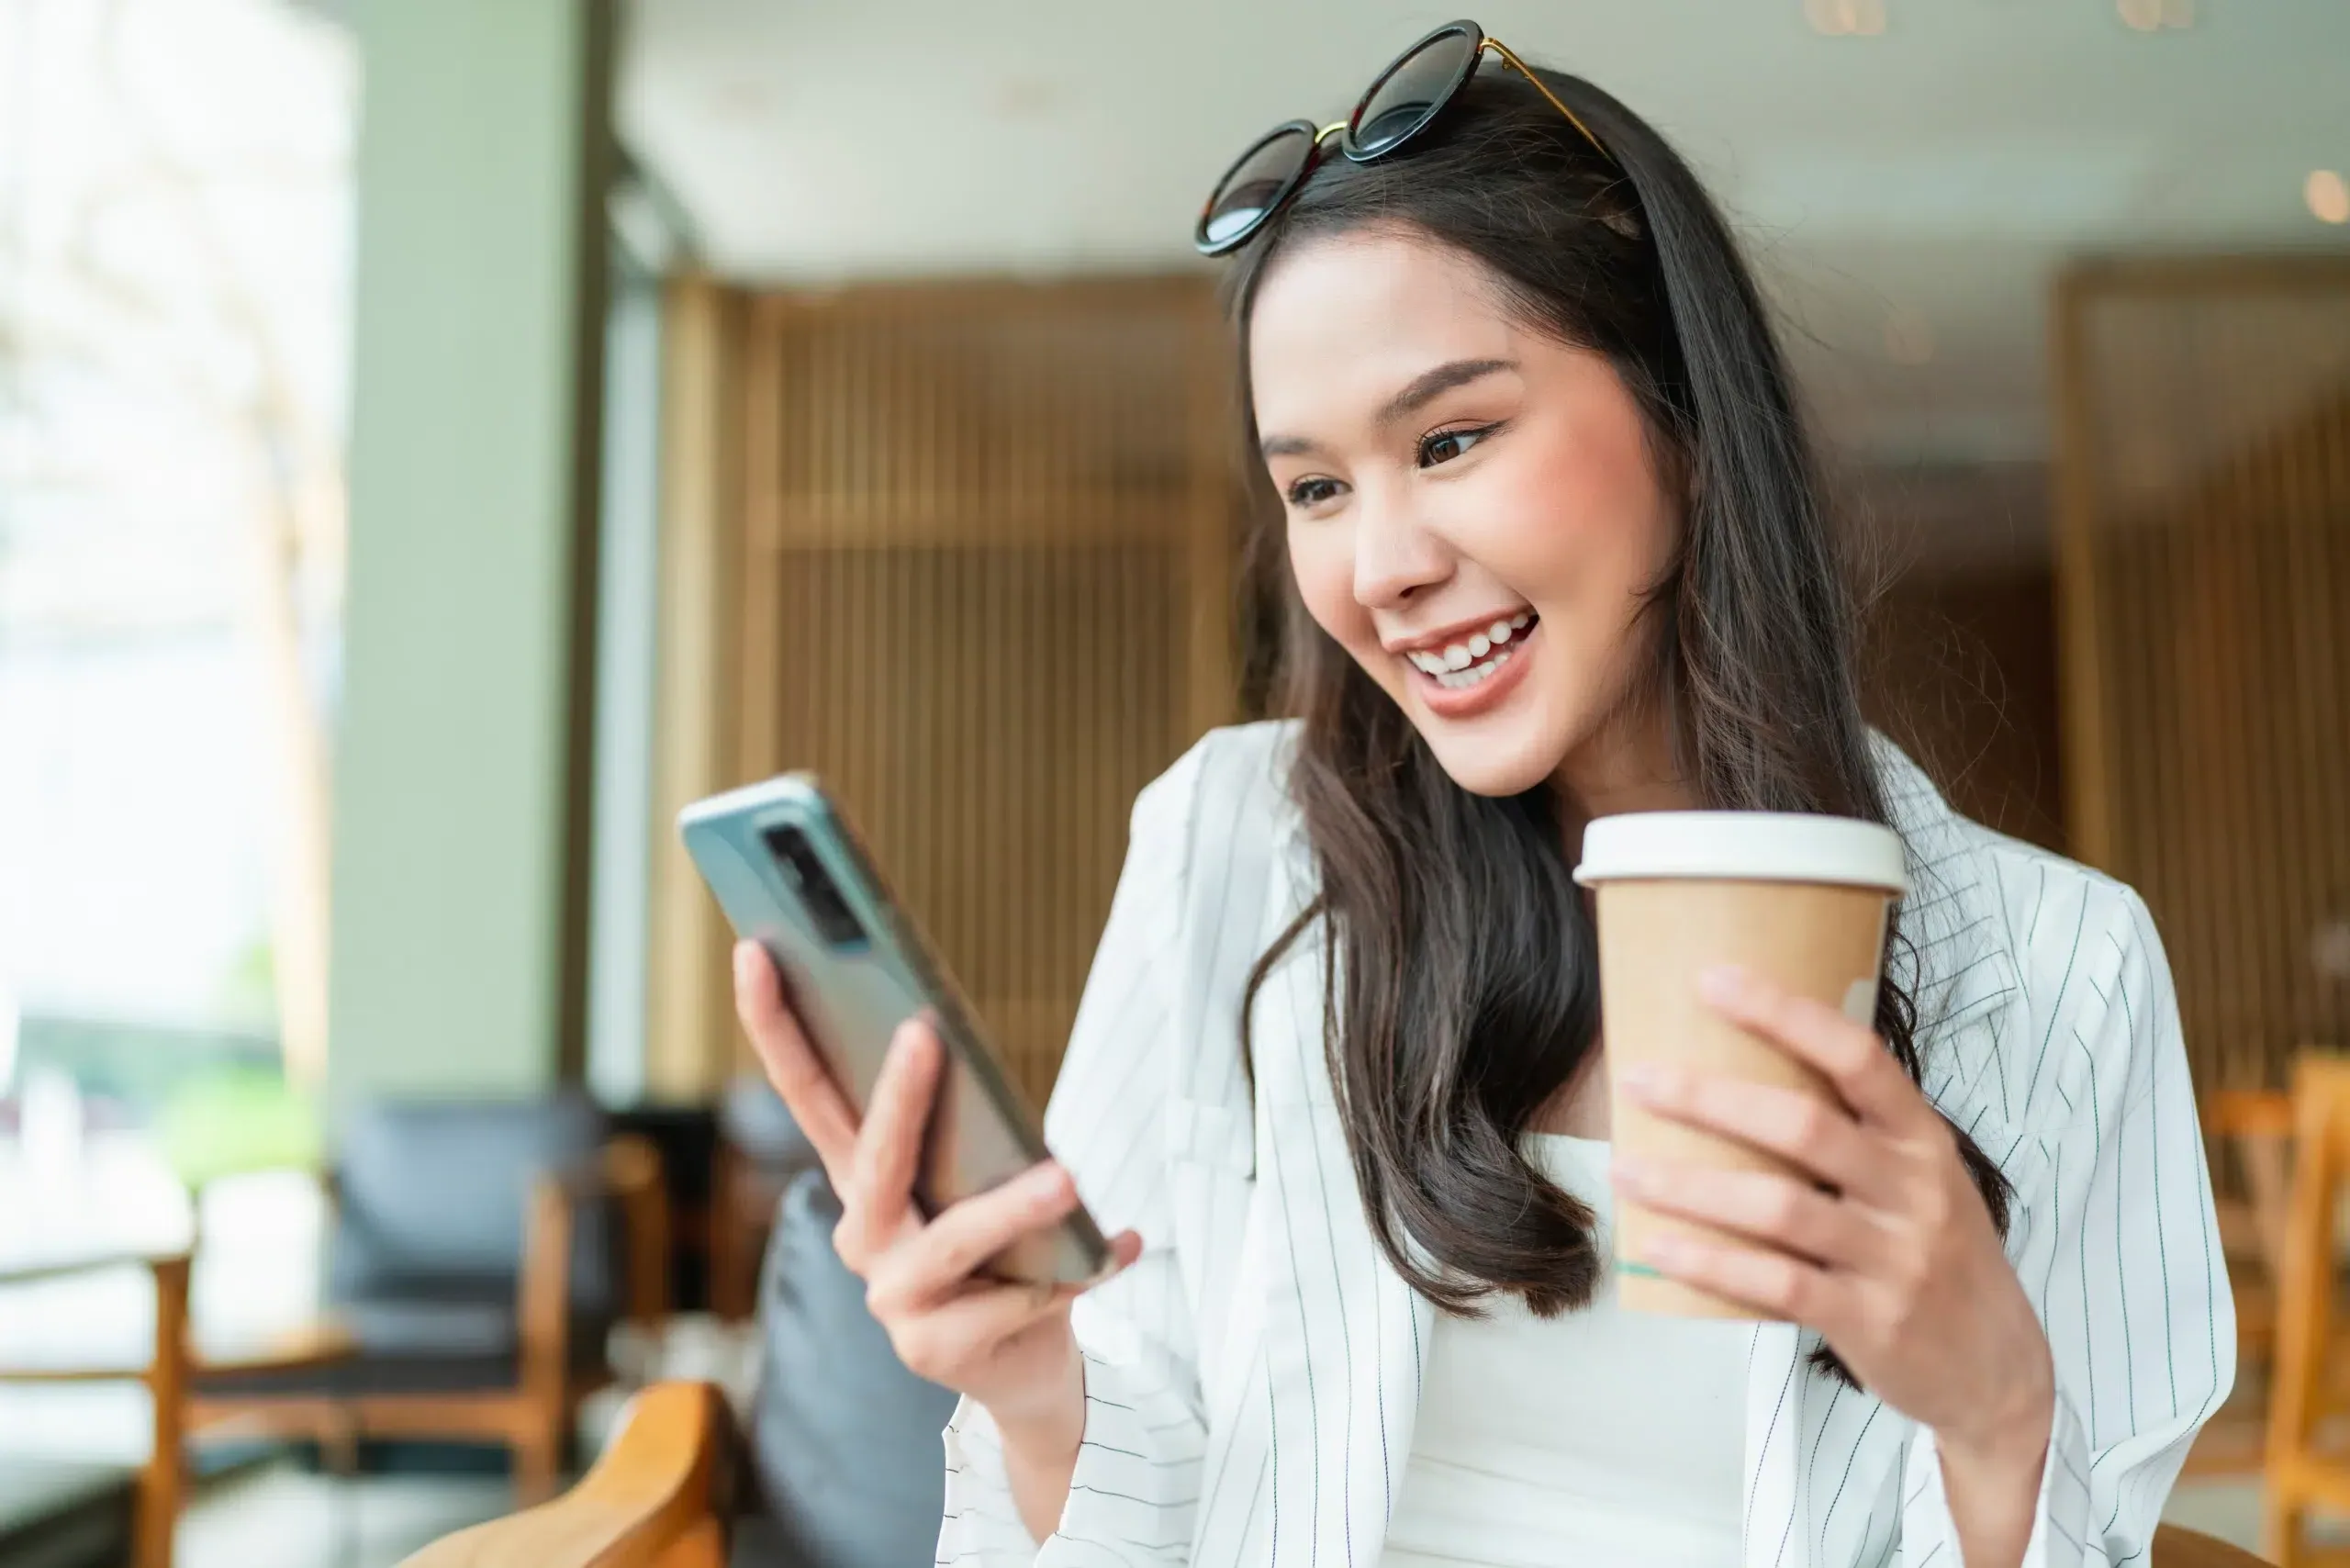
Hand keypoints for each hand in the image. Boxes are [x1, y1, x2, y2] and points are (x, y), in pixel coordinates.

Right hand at [731, 940, 1141, 1437]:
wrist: (1021, 1363)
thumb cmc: (998, 1246)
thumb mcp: (977, 1176)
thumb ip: (967, 1124)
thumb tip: (966, 1045)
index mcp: (860, 1176)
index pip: (807, 1089)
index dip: (774, 1023)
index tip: (754, 950)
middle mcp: (861, 1232)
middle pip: (871, 1158)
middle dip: (898, 1096)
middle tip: (925, 1034)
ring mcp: (891, 1296)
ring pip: (952, 1239)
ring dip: (1011, 1207)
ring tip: (1066, 1178)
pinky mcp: (934, 1348)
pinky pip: (1013, 1299)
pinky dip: (1074, 1272)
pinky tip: (1120, 1248)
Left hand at [1610, 966, 2053, 1466]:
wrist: (1998, 1369)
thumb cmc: (1937, 1257)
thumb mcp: (1919, 1181)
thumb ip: (1855, 1135)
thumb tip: (1738, 1080)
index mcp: (1922, 1140)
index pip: (1857, 1058)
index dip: (1785, 1015)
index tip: (1714, 981)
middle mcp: (1913, 1190)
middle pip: (1803, 1125)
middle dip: (1711, 1098)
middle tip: (1638, 1079)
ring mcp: (1894, 1257)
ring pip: (1779, 1207)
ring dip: (1690, 1184)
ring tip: (1625, 1169)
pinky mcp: (1869, 1320)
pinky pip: (1777, 1282)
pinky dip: (1712, 1263)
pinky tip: (1660, 1247)